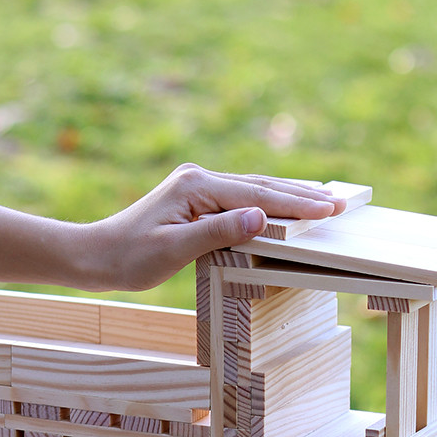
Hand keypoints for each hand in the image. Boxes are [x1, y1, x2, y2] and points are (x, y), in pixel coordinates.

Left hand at [86, 163, 347, 290]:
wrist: (96, 256)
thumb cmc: (130, 258)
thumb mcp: (174, 249)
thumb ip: (218, 231)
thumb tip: (260, 215)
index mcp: (196, 187)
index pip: (256, 195)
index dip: (295, 205)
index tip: (328, 211)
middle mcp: (199, 179)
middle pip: (260, 185)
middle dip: (301, 195)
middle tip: (340, 204)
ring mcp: (197, 186)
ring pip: (253, 188)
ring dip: (289, 195)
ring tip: (324, 201)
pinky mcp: (195, 198)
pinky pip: (240, 196)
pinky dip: (267, 200)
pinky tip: (284, 204)